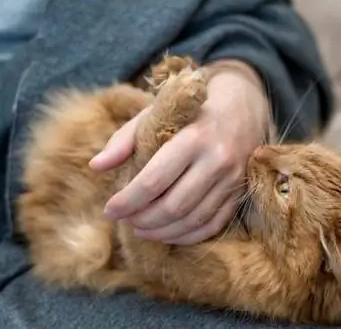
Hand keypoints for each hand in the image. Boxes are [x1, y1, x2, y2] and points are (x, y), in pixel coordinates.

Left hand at [89, 60, 270, 244]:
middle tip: (125, 221)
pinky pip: (214, 224)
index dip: (127, 201)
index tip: (109, 210)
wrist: (244, 105)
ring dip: (163, 232)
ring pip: (194, 219)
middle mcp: (217, 160)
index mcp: (194, 137)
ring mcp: (233, 179)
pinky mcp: (240, 192)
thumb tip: (96, 167)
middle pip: (174, 205)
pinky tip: (168, 234)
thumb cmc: (191, 110)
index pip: (154, 180)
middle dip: (143, 220)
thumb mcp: (156, 113)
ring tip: (141, 229)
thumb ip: (124, 139)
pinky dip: (188, 236)